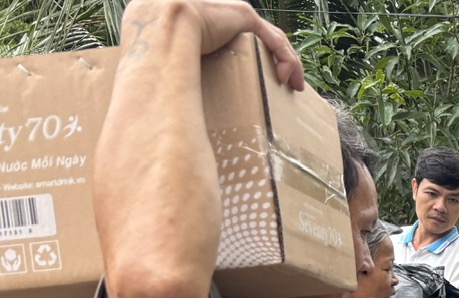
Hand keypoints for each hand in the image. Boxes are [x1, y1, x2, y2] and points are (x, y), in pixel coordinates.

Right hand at [124, 0, 303, 90]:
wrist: (158, 26)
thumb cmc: (150, 50)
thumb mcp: (157, 60)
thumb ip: (169, 76)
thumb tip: (165, 111)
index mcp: (188, 19)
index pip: (224, 38)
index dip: (243, 59)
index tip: (250, 80)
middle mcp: (211, 10)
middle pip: (251, 37)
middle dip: (272, 59)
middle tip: (283, 82)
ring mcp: (227, 10)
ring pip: (267, 37)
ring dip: (284, 60)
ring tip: (292, 83)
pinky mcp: (242, 14)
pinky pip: (272, 38)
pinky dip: (284, 57)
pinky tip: (289, 77)